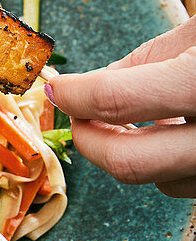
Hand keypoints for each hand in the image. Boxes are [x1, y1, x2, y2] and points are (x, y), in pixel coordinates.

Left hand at [46, 16, 195, 197]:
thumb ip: (148, 59)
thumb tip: (97, 82)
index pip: (115, 99)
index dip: (74, 95)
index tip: (58, 89)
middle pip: (128, 162)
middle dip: (89, 139)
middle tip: (78, 115)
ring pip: (160, 180)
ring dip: (134, 150)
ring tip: (142, 115)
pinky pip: (186, 180)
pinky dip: (169, 158)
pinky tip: (174, 127)